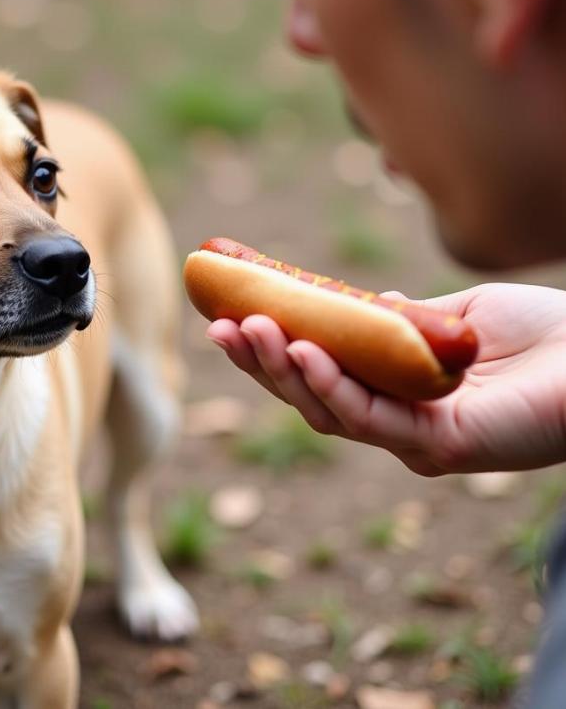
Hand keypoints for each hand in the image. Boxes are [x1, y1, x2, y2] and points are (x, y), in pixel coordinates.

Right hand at [207, 283, 565, 475]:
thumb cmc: (542, 335)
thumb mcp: (451, 318)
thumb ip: (401, 321)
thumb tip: (363, 305)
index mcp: (394, 391)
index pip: (316, 372)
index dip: (270, 347)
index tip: (229, 312)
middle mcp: (396, 422)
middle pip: (308, 397)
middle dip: (259, 362)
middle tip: (218, 326)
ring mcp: (415, 440)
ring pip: (328, 412)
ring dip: (282, 370)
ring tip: (249, 329)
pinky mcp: (442, 448)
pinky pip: (373, 420)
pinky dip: (333, 387)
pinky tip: (304, 352)